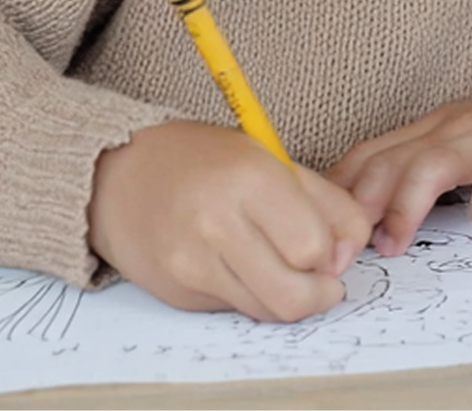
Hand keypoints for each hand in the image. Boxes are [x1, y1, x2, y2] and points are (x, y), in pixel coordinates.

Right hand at [88, 121, 371, 321]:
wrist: (121, 175)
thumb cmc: (205, 161)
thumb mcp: (272, 159)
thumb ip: (326, 203)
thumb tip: (350, 254)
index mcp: (249, 179)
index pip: (313, 247)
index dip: (332, 252)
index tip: (330, 244)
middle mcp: (217, 224)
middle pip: (293, 295)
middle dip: (318, 292)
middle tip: (319, 276)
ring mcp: (192, 264)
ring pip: (267, 312)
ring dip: (286, 297)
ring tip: (280, 266)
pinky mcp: (177, 292)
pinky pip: (235, 310)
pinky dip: (249, 295)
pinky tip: (238, 265)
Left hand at [325, 82, 471, 255]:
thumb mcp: (461, 151)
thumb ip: (422, 176)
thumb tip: (373, 223)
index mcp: (430, 130)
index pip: (369, 154)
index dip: (337, 194)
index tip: (317, 236)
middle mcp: (450, 128)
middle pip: (390, 160)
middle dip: (358, 208)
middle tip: (342, 256)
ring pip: (431, 163)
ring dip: (406, 206)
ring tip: (395, 245)